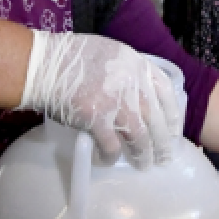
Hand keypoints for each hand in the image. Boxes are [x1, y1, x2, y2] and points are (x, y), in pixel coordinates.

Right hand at [16, 31, 180, 168]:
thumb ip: (129, 72)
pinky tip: (109, 160)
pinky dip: (112, 156)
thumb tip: (140, 94)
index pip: (166, 93)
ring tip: (143, 165)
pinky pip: (112, 146)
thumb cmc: (72, 57)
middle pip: (156, 119)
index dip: (173, 116)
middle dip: (162, 142)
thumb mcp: (111, 53)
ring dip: (143, 154)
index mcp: (137, 64)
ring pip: (140, 137)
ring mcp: (116, 103)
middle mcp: (133, 83)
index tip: (173, 130)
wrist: (44, 65)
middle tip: (164, 157)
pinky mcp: (97, 120)